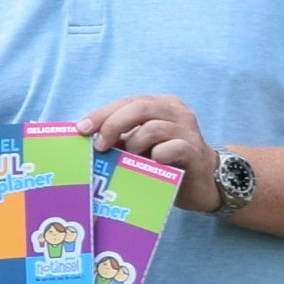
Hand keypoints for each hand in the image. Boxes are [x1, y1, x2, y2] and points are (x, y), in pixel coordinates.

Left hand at [83, 94, 216, 183]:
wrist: (203, 182)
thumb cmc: (165, 162)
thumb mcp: (139, 146)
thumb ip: (119, 139)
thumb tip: (84, 140)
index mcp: (160, 105)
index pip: (127, 102)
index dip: (102, 113)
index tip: (81, 128)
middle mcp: (176, 112)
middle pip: (139, 108)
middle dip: (113, 125)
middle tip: (100, 146)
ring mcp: (187, 130)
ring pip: (153, 128)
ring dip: (134, 145)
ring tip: (131, 159)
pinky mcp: (194, 151)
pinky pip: (172, 148)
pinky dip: (157, 156)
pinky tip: (154, 164)